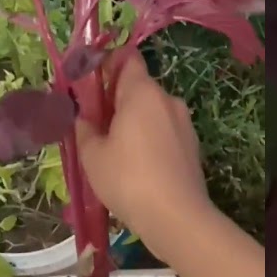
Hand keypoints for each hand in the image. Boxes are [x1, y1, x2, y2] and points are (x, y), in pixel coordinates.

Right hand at [74, 53, 211, 253]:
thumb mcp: (92, 155)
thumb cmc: (128, 179)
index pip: (127, 58)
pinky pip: (164, 131)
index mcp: (142, 92)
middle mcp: (168, 99)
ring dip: (133, 122)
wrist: (177, 218)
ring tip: (114, 151)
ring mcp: (184, 123)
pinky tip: (136, 166)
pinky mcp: (192, 146)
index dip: (107, 65)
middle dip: (116, 100)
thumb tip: (83, 117)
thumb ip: (84, 128)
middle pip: (138, 87)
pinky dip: (149, 139)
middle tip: (94, 125)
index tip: (90, 86)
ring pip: (152, 111)